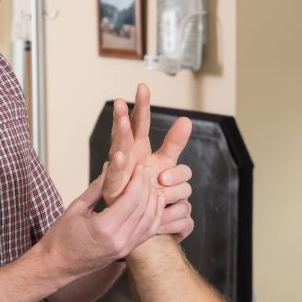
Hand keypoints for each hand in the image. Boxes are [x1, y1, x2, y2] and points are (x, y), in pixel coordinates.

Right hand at [39, 162, 163, 278]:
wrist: (58, 265)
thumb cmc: (61, 237)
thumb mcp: (76, 208)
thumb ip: (97, 187)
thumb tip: (110, 166)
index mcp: (104, 227)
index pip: (131, 199)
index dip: (138, 181)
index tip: (139, 168)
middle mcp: (118, 239)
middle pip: (143, 208)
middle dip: (147, 187)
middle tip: (146, 171)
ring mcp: (125, 248)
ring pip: (151, 220)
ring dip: (154, 200)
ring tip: (152, 184)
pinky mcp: (127, 251)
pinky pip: (148, 232)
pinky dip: (155, 216)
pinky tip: (155, 203)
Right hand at [103, 83, 192, 221]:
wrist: (140, 215)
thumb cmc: (148, 186)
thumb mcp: (165, 161)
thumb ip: (174, 141)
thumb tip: (186, 119)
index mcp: (137, 147)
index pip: (138, 122)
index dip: (141, 105)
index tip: (143, 87)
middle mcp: (126, 155)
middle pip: (125, 131)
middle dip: (123, 116)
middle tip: (122, 101)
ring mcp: (118, 170)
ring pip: (118, 149)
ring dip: (119, 134)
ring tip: (121, 120)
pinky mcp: (114, 187)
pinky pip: (116, 175)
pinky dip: (118, 166)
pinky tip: (121, 156)